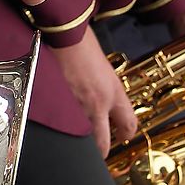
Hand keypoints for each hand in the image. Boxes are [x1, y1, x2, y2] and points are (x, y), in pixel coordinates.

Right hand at [52, 26, 136, 156]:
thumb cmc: (81, 41)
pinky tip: (57, 124)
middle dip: (101, 150)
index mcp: (113, 92)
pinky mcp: (56, 106)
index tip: (123, 137)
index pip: (128, 124)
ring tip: (75, 138)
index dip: (126, 134)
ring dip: (79, 137)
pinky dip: (61, 127)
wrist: (62, 33)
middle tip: (99, 151)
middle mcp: (97, 104)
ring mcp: (75, 108)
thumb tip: (100, 97)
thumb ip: (104, 86)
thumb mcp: (102, 66)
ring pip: (80, 136)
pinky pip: (61, 124)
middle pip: (102, 142)